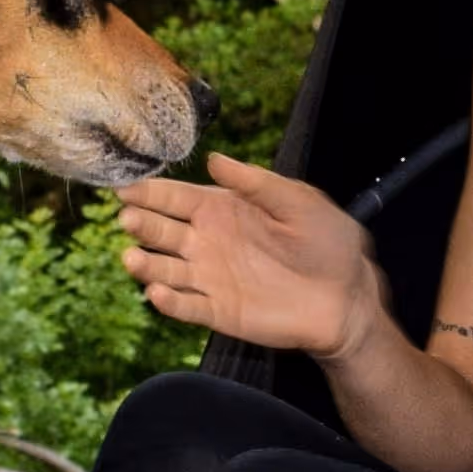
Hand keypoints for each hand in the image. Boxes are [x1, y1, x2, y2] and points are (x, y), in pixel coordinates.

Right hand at [118, 153, 374, 355]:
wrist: (347, 297)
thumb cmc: (327, 243)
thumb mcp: (298, 202)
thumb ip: (256, 183)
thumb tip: (214, 159)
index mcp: (223, 210)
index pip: (176, 198)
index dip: (150, 193)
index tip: (125, 188)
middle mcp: (208, 242)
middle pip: (161, 231)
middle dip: (141, 223)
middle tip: (127, 218)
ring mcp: (211, 278)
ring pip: (166, 270)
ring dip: (145, 265)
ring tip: (133, 259)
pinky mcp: (219, 312)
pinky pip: (187, 306)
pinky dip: (169, 302)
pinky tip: (158, 293)